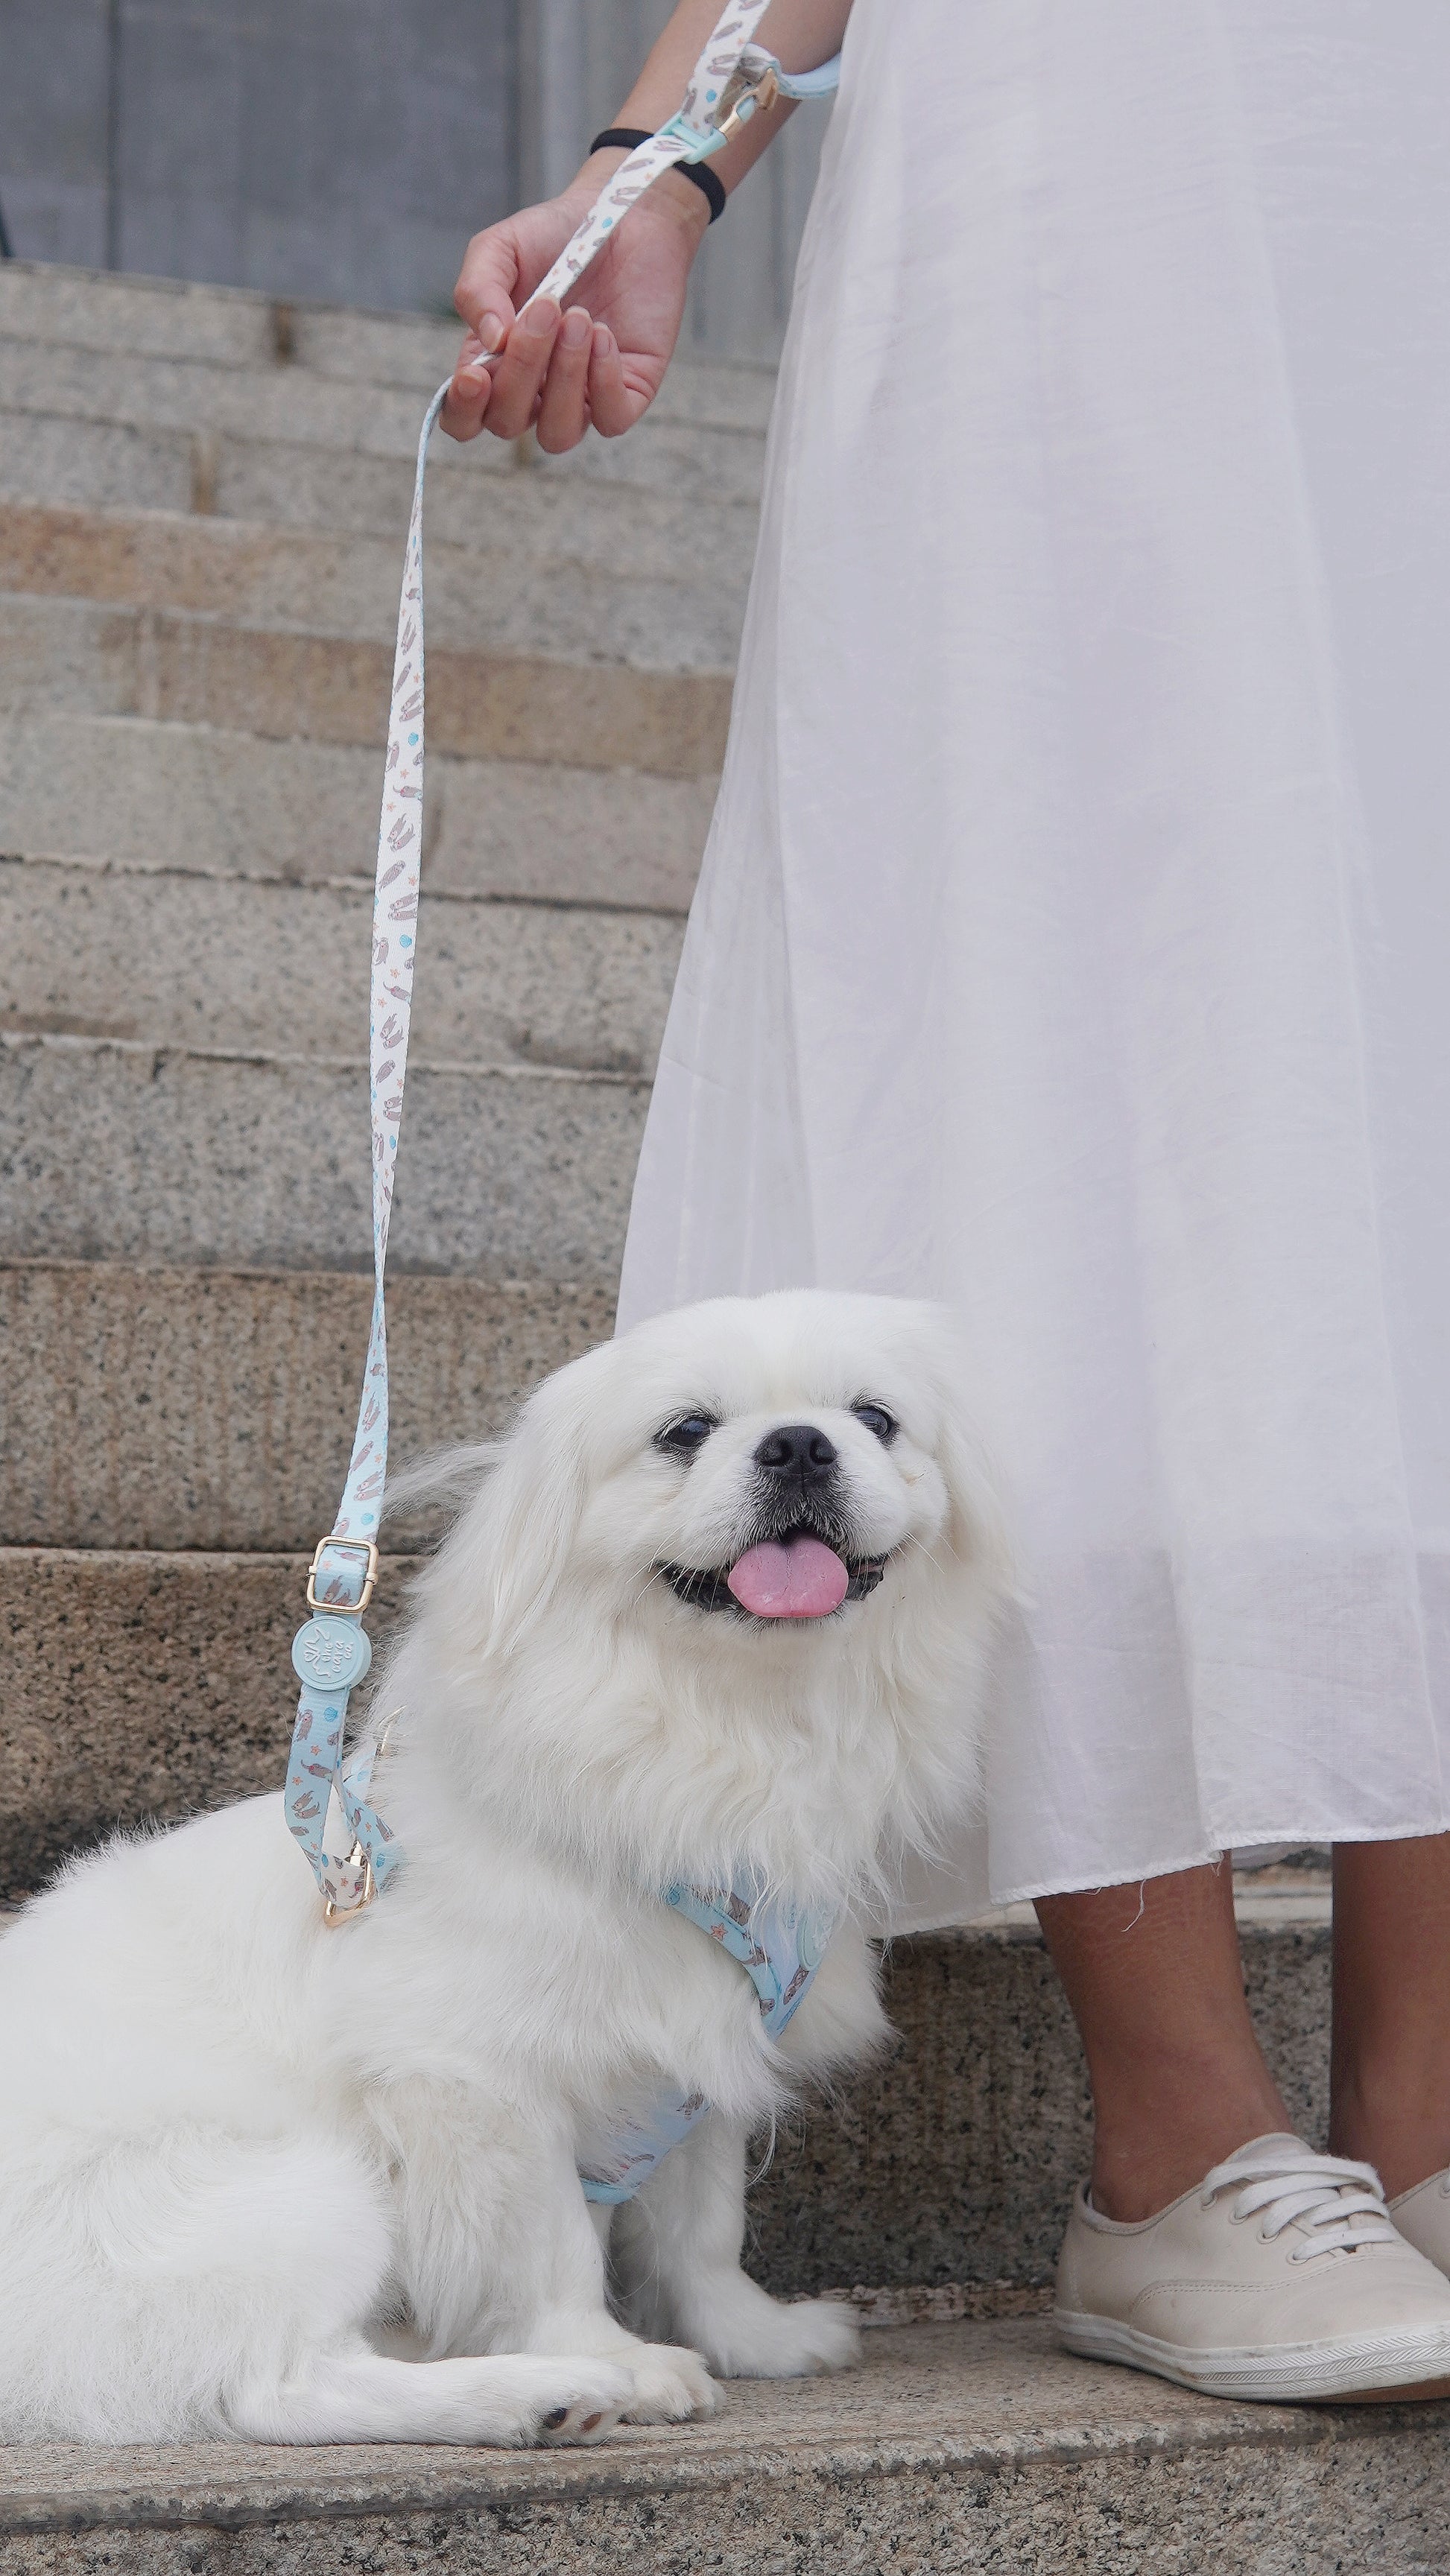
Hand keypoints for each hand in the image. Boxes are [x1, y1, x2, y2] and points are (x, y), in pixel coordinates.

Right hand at [441, 161, 708, 451]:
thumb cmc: (555, 236)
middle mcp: (534, 392)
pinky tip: (604, 335)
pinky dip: (604, 381)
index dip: (464, 409)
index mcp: (493, 364)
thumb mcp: (501, 248)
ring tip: (580, 318)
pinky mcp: (628, 394)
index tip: (475, 375)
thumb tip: (490, 343)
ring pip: (558, 433)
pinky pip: (610, 420)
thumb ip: (478, 290)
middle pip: (509, 423)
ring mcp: (581, 399)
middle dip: (523, 369)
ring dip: (564, 377)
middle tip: (547, 308)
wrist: (624, 218)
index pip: (465, 417)